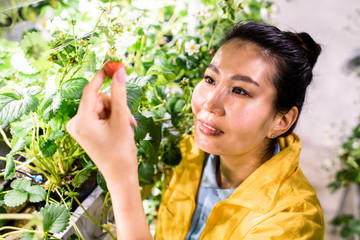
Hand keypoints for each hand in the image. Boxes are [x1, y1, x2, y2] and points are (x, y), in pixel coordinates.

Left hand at [66, 67, 137, 184]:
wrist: (120, 174)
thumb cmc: (121, 150)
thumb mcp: (121, 119)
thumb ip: (120, 93)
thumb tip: (120, 72)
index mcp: (81, 121)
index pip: (90, 91)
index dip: (102, 77)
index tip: (112, 65)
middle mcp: (76, 123)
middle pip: (98, 100)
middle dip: (116, 106)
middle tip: (129, 118)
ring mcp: (79, 128)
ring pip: (101, 107)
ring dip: (116, 113)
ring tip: (126, 126)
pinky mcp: (85, 131)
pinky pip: (99, 115)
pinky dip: (111, 119)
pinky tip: (120, 129)